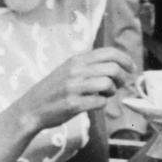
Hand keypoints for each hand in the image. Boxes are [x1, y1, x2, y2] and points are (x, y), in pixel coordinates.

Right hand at [12, 47, 134, 132]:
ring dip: (112, 92)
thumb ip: (89, 66)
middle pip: (113, 68)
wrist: (30, 109)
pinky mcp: (73, 104)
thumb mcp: (68, 70)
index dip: (125, 59)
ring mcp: (74, 87)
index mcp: (76, 59)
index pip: (109, 52)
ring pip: (108, 84)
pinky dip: (102, 104)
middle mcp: (75, 70)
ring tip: (105, 95)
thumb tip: (117, 66)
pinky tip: (94, 104)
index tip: (131, 68)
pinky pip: (100, 102)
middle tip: (120, 85)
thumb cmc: (53, 90)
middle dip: (122, 78)